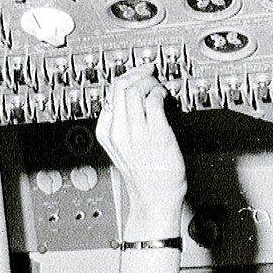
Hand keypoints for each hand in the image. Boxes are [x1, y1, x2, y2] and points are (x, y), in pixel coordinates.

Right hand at [95, 66, 186, 240]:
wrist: (155, 199)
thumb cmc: (144, 176)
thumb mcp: (123, 149)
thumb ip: (123, 124)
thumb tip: (133, 98)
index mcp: (107, 133)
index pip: (109, 94)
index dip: (125, 80)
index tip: (137, 76)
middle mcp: (118, 132)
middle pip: (119, 87)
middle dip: (136, 74)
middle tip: (149, 74)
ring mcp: (136, 133)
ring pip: (134, 89)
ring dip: (149, 82)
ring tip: (158, 87)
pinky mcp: (156, 134)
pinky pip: (154, 100)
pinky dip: (160, 93)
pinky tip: (165, 98)